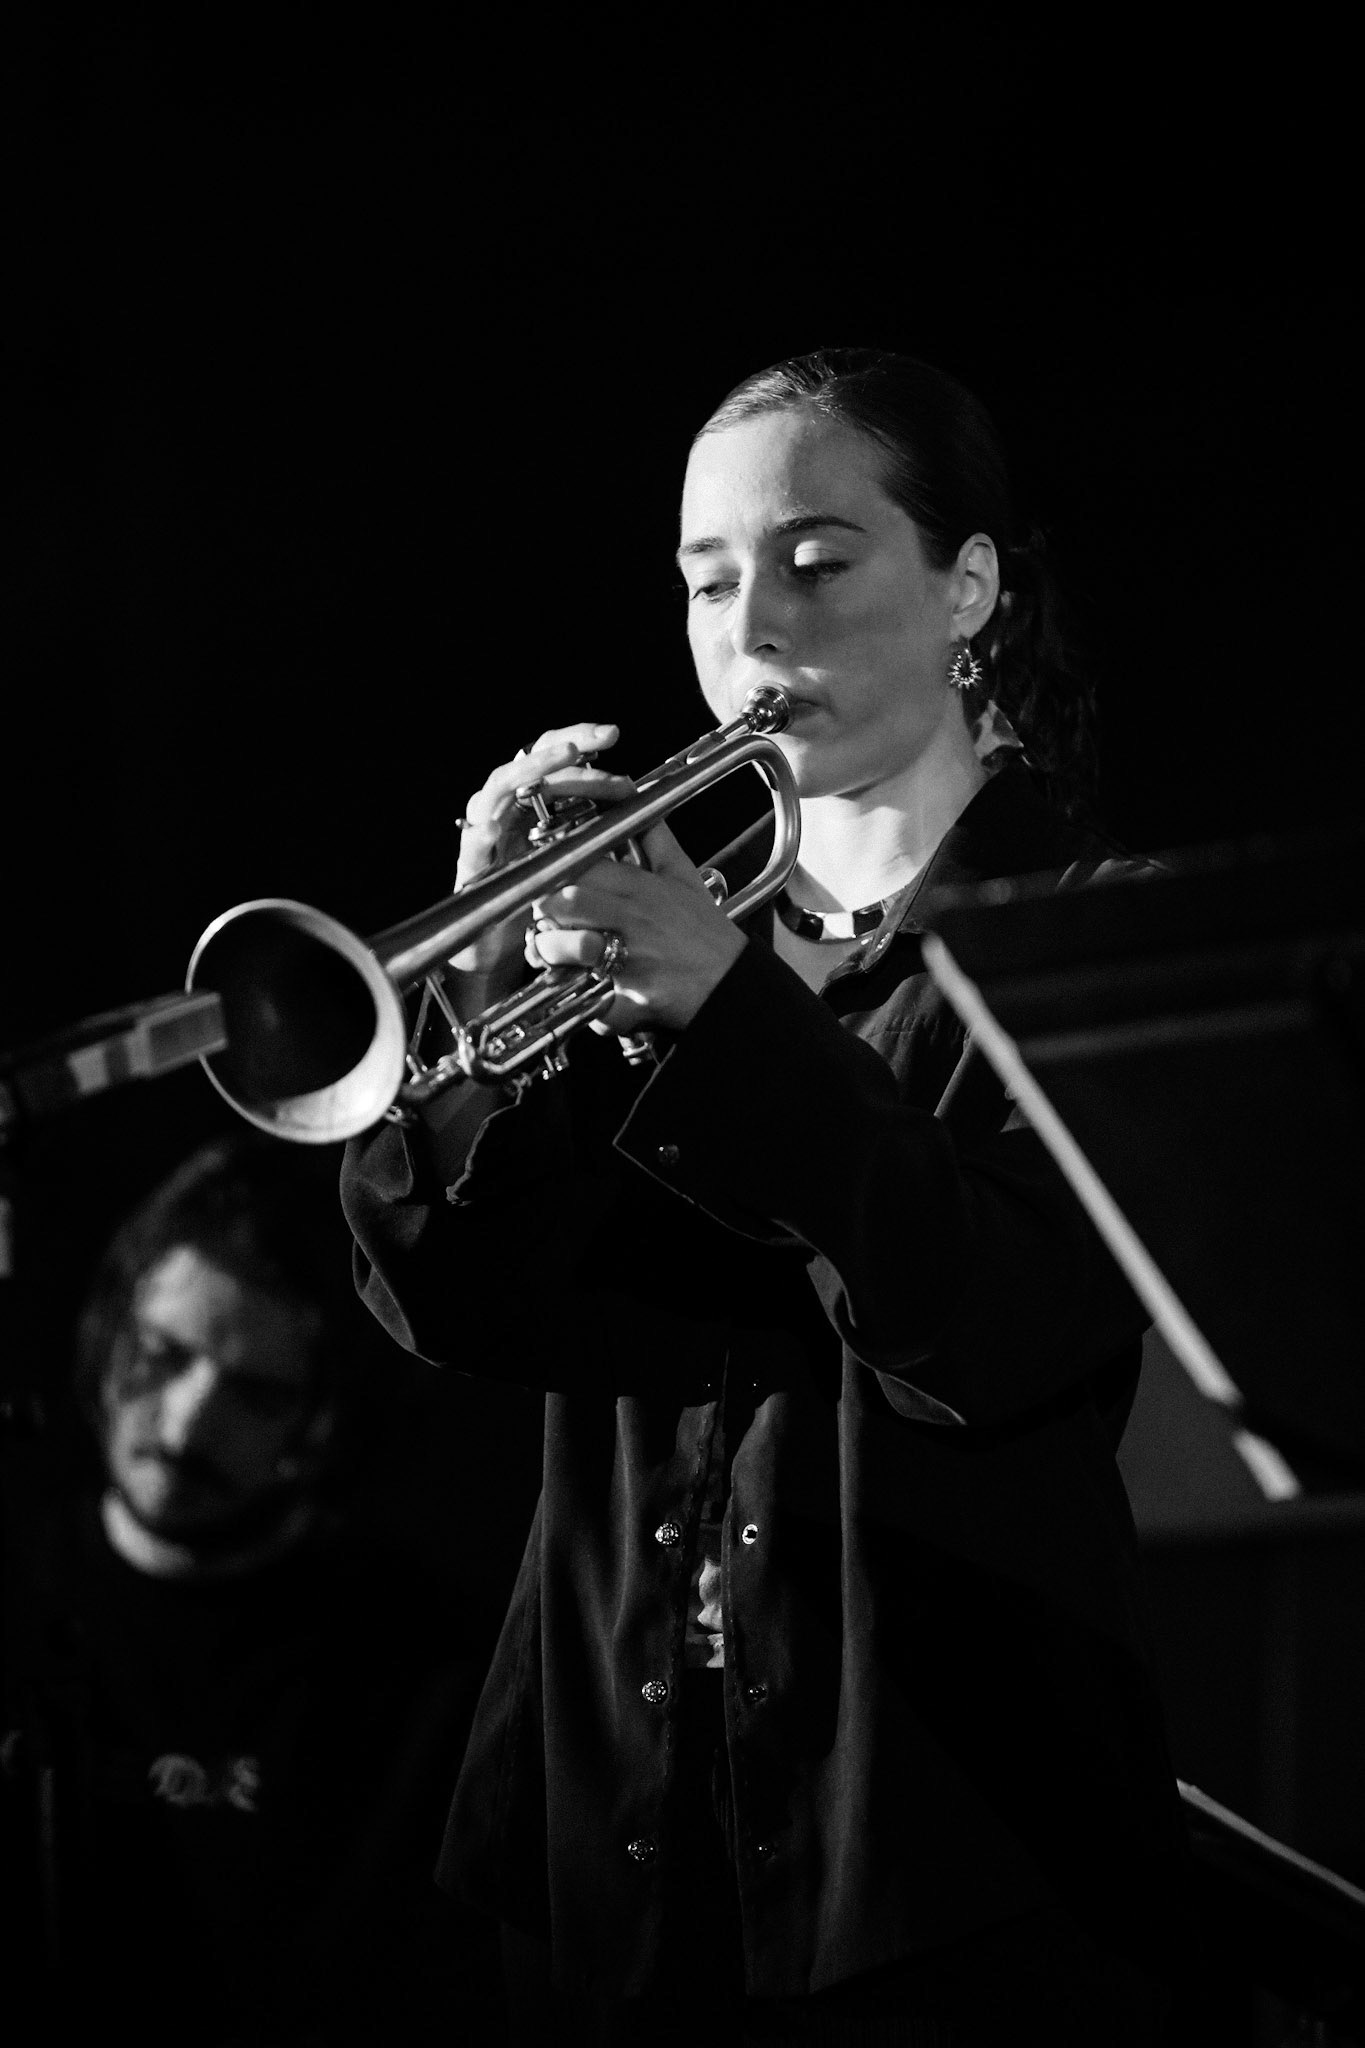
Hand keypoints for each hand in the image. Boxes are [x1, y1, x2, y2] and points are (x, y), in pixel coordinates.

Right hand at [450, 722, 633, 980]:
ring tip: (560, 758)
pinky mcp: (470, 858)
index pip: (555, 756)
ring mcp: (485, 827)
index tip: (613, 735)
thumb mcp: (572, 853)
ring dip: (530, 770)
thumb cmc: (535, 894)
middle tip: (596, 743)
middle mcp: (507, 804)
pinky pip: (475, 837)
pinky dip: (485, 826)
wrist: (498, 941)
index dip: (581, 739)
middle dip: (564, 747)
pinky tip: (502, 819)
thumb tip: (632, 794)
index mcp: (533, 799)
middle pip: (530, 759)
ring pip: (501, 785)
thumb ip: (592, 824)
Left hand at [528, 820, 745, 1033]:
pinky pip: (597, 1006)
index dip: (555, 873)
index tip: (551, 884)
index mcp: (642, 888)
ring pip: (569, 948)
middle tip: (546, 921)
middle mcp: (635, 920)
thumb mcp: (684, 877)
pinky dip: (589, 1009)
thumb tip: (634, 800)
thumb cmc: (706, 933)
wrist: (735, 985)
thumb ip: (655, 839)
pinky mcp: (636, 1002)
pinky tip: (591, 999)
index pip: (580, 865)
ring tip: (554, 957)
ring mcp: (634, 961)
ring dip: (552, 955)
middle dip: (544, 911)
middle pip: (564, 901)